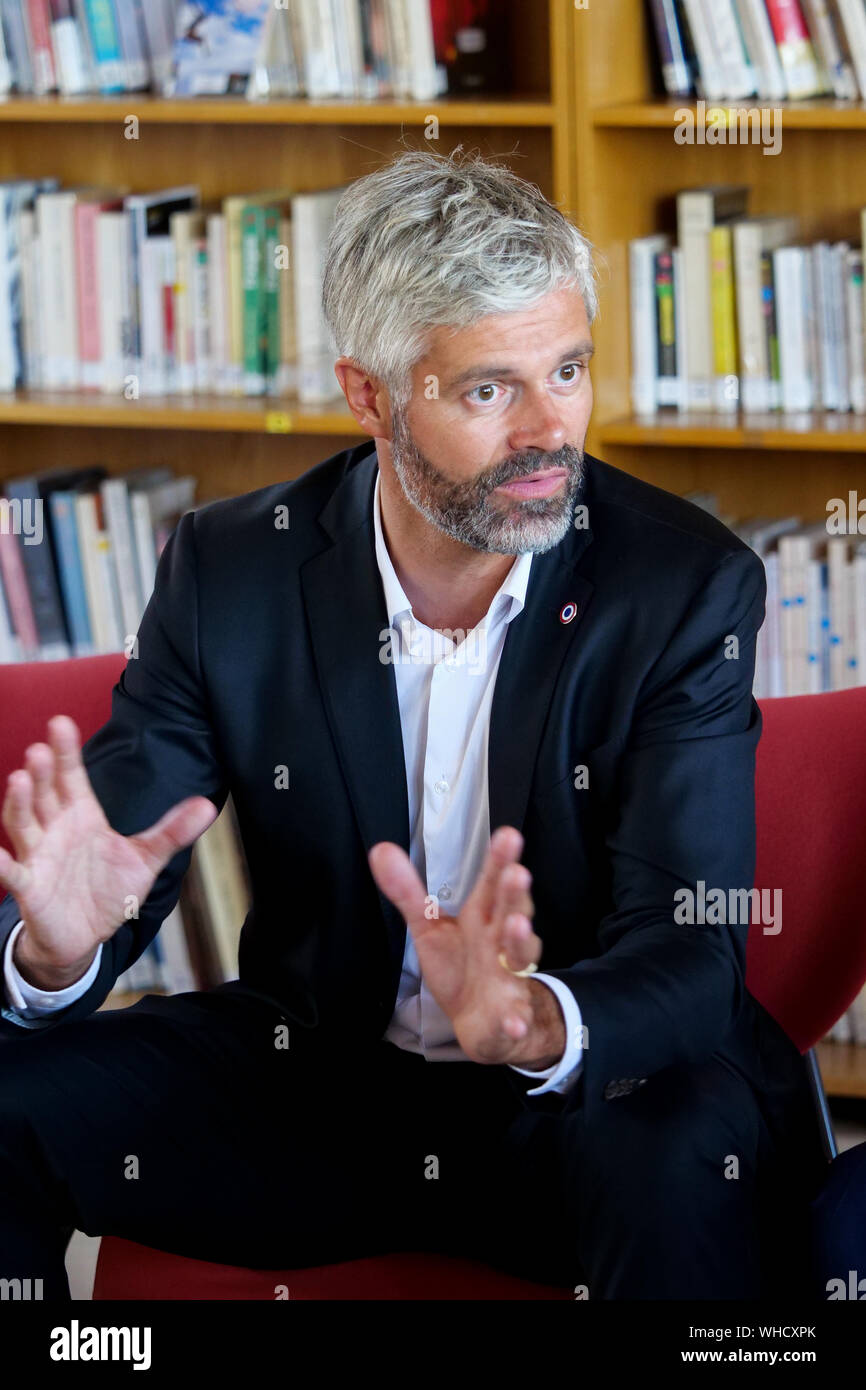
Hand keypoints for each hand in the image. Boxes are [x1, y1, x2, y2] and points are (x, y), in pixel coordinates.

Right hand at [0, 715, 216, 985]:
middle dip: (42, 772)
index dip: (66, 752)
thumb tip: (207, 805)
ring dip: (19, 802)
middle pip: (45, 793)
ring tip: (19, 778)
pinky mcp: (29, 886)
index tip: (61, 723)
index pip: (72, 777)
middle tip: (40, 749)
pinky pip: (11, 872)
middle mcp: (55, 829)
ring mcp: (38, 855)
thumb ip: (172, 832)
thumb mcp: (146, 859)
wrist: (87, 935)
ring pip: (24, 823)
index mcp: (82, 815)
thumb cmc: (110, 890)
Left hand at [368, 825, 562, 1067]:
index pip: (492, 883)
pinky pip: (517, 1018)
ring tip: (518, 926)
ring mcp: (510, 979)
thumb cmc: (461, 966)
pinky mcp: (510, 1016)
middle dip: (514, 893)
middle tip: (517, 873)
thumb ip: (408, 892)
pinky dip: (517, 1020)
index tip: (508, 835)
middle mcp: (501, 942)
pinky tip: (514, 1020)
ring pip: (520, 956)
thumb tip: (380, 850)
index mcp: (483, 917)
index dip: (500, 860)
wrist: (484, 1021)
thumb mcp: (430, 927)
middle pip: (511, 911)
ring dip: (521, 941)